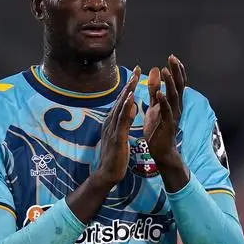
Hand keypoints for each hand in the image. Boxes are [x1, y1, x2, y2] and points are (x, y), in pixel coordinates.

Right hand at [93, 66, 140, 188]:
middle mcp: (110, 122)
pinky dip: (126, 108)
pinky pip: (122, 120)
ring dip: (127, 92)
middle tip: (136, 69)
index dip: (128, 87)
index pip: (121, 102)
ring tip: (134, 79)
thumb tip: (131, 109)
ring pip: (120, 107)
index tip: (135, 74)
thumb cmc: (114, 157)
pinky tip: (131, 98)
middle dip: (128, 84)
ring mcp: (112, 129)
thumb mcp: (120, 136)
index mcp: (112, 122)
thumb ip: (124, 122)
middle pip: (120, 100)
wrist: (107, 174)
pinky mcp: (116, 137)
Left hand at [144, 55, 185, 164]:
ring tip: (165, 71)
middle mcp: (176, 107)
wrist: (160, 150)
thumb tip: (154, 69)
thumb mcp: (154, 105)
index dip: (176, 71)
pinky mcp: (168, 125)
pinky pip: (166, 112)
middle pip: (178, 86)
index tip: (172, 57)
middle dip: (176, 72)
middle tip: (172, 58)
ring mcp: (173, 116)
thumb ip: (154, 88)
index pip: (177, 83)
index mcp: (173, 102)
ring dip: (169, 83)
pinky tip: (159, 93)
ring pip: (174, 97)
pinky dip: (164, 102)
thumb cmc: (158, 128)